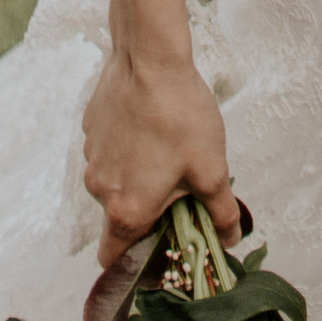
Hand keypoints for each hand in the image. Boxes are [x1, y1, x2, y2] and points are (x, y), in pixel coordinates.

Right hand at [80, 38, 236, 271]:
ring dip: (137, 179)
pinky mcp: (91, 129)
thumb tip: (230, 238)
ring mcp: (91, 157)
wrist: (149, 57)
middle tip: (179, 190)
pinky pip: (109, 153)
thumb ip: (221, 212)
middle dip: (147, 212)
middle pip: (120, 219)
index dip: (136, 263)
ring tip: (168, 152)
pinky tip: (151, 128)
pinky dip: (127, 151)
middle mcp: (100, 189)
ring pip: (115, 183)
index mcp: (126, 210)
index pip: (114, 260)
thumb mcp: (212, 169)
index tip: (162, 246)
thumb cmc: (180, 115)